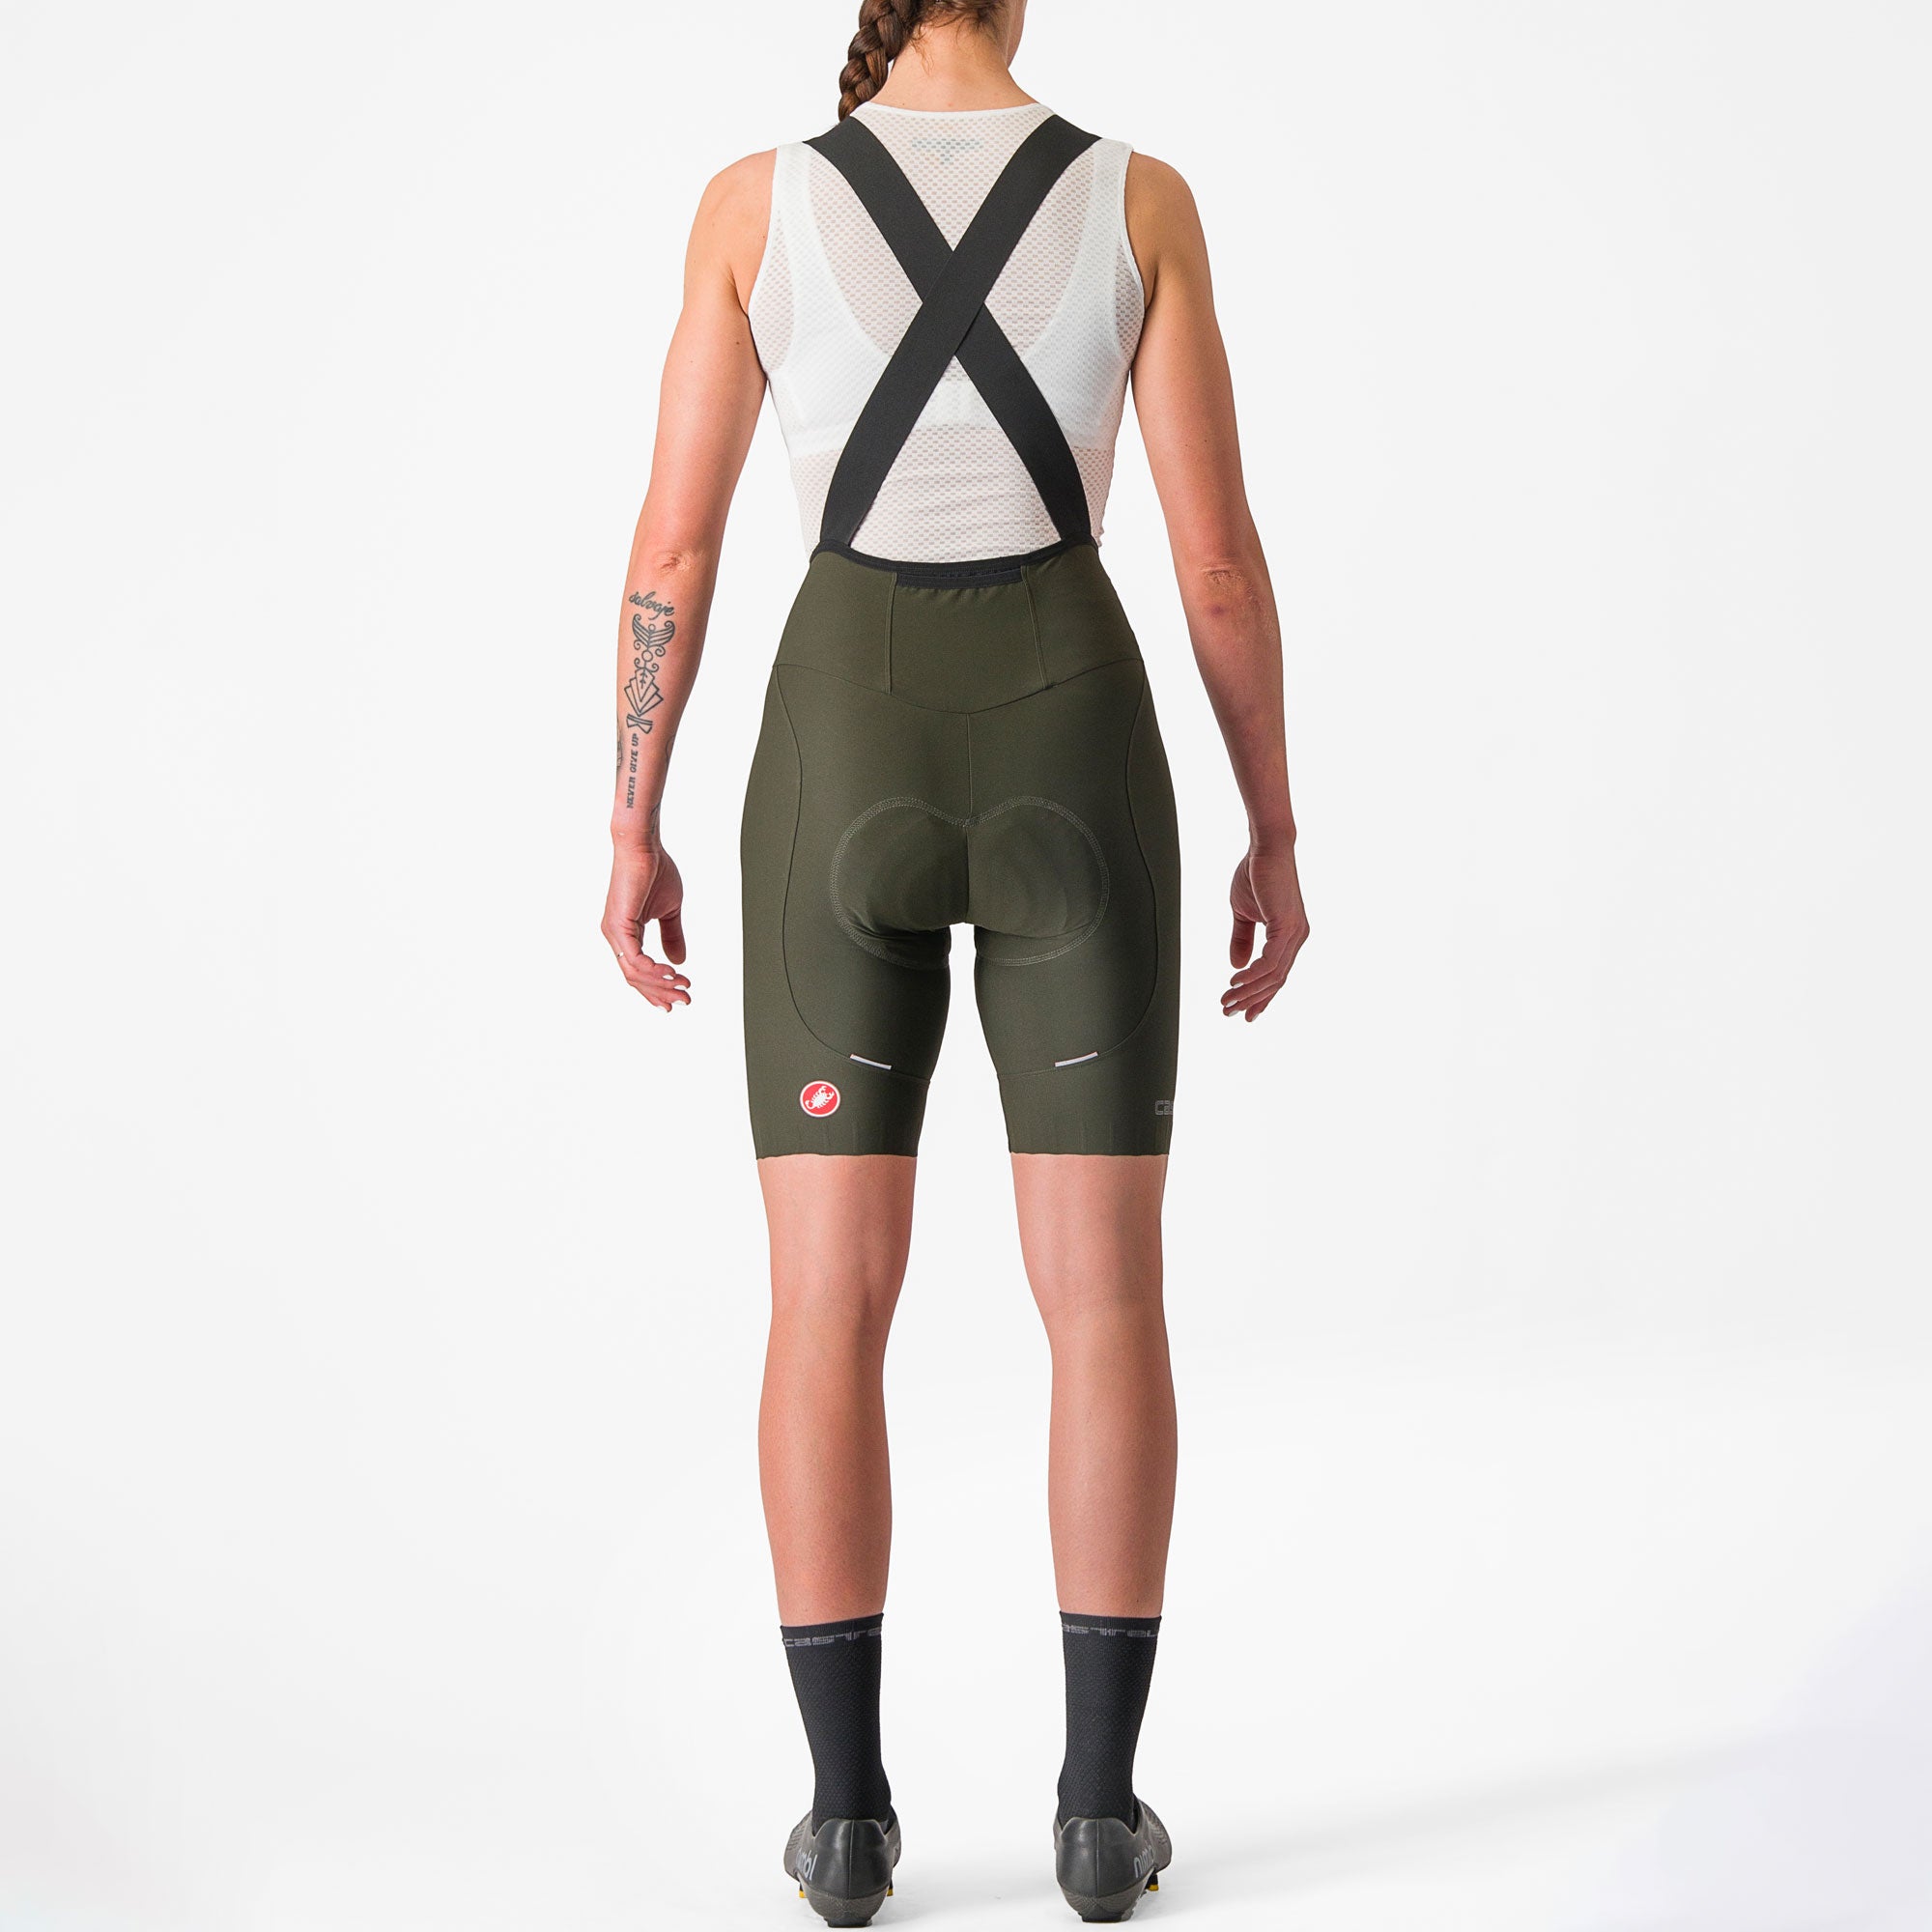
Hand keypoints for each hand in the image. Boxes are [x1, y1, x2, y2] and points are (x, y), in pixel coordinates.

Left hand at [601, 843, 689, 1010]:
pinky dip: (652, 970)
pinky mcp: (619, 924)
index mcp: (626, 934)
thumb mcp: (670, 911)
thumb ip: (672, 936)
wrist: (644, 846)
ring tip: (683, 987)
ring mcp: (614, 932)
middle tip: (685, 1000)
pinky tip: (669, 974)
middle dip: (662, 993)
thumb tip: (678, 962)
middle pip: (635, 978)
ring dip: (661, 984)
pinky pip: (633, 958)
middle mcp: (616, 937)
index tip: (680, 997)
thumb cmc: (655, 871)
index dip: (659, 988)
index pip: (638, 971)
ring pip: (634, 973)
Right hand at [1223, 844, 1308, 1021]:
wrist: (1265, 847)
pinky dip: (1252, 976)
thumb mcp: (1243, 913)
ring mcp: (1295, 933)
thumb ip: (1242, 939)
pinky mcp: (1286, 927)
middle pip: (1276, 981)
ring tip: (1226, 1001)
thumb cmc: (1256, 874)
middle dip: (1250, 1000)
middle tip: (1228, 1011)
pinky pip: (1270, 962)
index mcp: (1289, 936)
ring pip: (1272, 976)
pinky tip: (1235, 982)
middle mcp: (1297, 938)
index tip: (1245, 1014)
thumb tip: (1236, 966)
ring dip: (1247, 992)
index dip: (1261, 996)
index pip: (1277, 975)